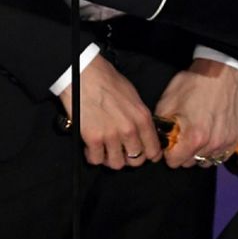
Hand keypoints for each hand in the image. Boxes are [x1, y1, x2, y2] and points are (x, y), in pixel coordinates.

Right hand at [59, 55, 161, 169]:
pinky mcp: (93, 139)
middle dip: (128, 158)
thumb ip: (139, 117)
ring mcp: (111, 135)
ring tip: (105, 149)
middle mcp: (129, 129)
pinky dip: (93, 156)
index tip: (143, 154)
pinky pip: (96, 160)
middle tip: (121, 151)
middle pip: (135, 160)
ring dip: (110, 158)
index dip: (149, 155)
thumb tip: (142, 132)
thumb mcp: (133, 96)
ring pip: (116, 164)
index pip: (153, 149)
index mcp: (142, 117)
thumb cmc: (107, 80)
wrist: (84, 74)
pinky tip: (91, 146)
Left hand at [154, 59, 237, 168]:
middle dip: (184, 152)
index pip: (174, 163)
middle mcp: (212, 145)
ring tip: (199, 133)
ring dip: (200, 151)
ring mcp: (227, 142)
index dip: (168, 152)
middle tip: (184, 134)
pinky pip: (222, 153)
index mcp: (194, 137)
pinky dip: (215, 147)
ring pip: (206, 160)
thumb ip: (161, 126)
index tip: (170, 141)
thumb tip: (158, 141)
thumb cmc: (194, 82)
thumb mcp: (168, 101)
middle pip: (190, 163)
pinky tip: (212, 132)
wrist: (223, 69)